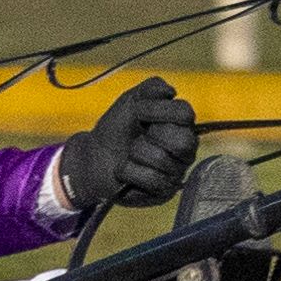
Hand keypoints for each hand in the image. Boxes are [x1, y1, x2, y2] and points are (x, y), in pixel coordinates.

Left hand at [47, 77, 200, 224]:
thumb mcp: (131, 101)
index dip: (158, 111)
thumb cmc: (116, 129)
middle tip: (138, 137)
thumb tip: (171, 92)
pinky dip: (129, 172)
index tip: (138, 112)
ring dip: (135, 154)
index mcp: (181, 125)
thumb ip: (152, 88)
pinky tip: (124, 170)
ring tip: (129, 154)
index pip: (185, 114)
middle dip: (151, 136)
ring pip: (162, 160)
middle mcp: (185, 149)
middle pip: (183, 141)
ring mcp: (177, 171)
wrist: (94, 157)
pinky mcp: (164, 191)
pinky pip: (152, 180)